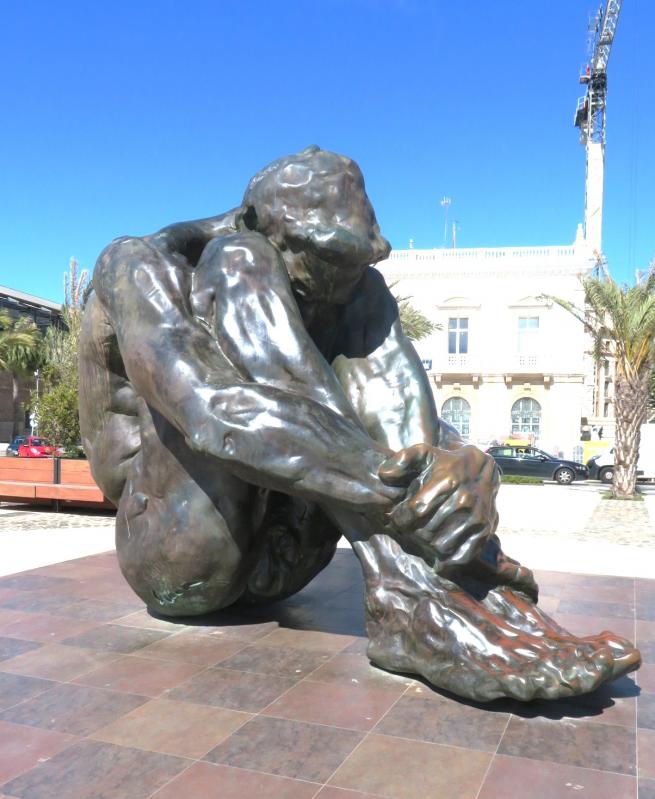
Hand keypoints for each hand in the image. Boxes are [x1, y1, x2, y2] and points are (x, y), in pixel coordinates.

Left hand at [378, 443, 499, 570]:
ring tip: (421, 538)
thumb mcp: (424, 454)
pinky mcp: (484, 532)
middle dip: (411, 533)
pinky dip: (446, 561)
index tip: (397, 517)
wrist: (482, 469)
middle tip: (408, 529)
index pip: (415, 511)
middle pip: (426, 531)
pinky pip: (461, 556)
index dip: (400, 518)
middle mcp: (463, 501)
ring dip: (426, 547)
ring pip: (441, 547)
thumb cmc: (446, 464)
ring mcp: (476, 518)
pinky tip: (437, 555)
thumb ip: (402, 460)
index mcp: (446, 481)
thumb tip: (384, 475)